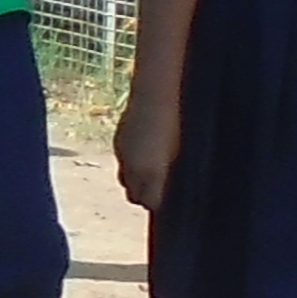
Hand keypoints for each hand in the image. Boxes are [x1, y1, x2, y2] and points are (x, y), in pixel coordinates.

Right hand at [112, 88, 180, 211]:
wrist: (155, 94)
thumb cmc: (176, 121)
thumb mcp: (178, 152)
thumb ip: (169, 174)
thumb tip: (166, 188)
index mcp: (153, 173)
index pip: (150, 203)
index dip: (158, 204)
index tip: (166, 201)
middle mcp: (134, 168)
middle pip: (134, 196)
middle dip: (144, 197)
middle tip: (159, 191)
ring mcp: (124, 155)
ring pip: (125, 180)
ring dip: (135, 182)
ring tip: (150, 174)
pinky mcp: (118, 143)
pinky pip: (122, 163)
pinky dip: (130, 165)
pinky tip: (142, 155)